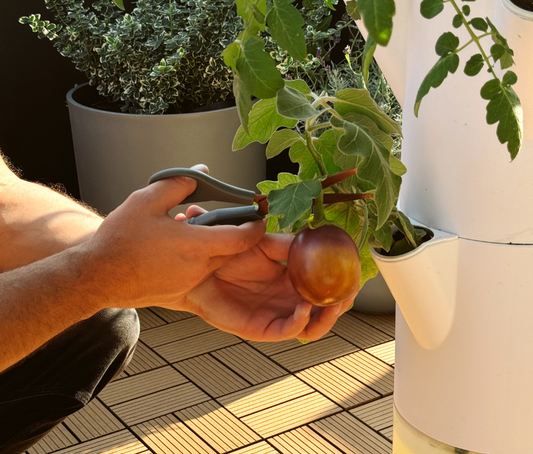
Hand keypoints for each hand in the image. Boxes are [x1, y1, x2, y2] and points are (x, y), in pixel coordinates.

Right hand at [77, 165, 265, 309]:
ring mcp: (189, 283)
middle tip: (232, 216)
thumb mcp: (147, 201)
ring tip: (198, 228)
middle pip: (232, 251)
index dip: (256, 226)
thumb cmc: (119, 240)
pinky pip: (201, 273)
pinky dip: (202, 258)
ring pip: (217, 262)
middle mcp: (198, 268)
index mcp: (195, 246)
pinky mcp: (180, 292)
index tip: (259, 215)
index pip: (242, 239)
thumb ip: (177, 184)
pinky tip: (182, 246)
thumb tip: (200, 172)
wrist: (96, 277)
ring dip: (217, 245)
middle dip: (236, 234)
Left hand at [173, 208, 356, 341]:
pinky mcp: (261, 328)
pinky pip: (288, 330)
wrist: (196, 267)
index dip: (342, 281)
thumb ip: (288, 241)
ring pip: (312, 324)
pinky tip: (305, 307)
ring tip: (333, 303)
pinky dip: (301, 322)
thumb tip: (315, 232)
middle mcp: (287, 297)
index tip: (356, 272)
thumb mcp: (261, 241)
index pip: (324, 283)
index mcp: (291, 276)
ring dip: (327, 316)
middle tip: (351, 291)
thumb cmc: (225, 252)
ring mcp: (276, 313)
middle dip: (342, 302)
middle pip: (324, 307)